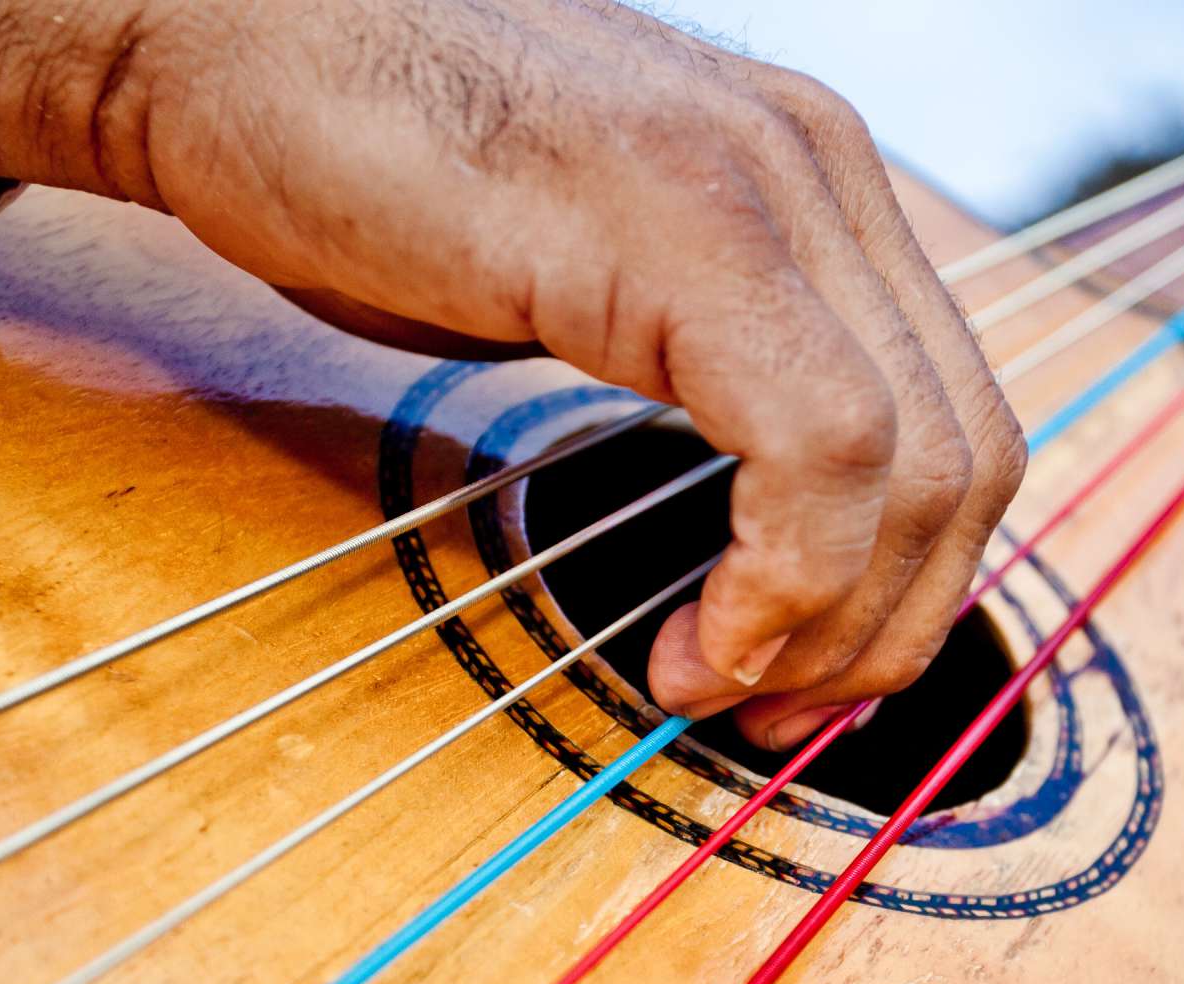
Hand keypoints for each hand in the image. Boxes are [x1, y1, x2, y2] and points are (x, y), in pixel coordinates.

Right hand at [0, 0, 1025, 747]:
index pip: (961, 424)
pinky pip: (818, 444)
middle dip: (894, 630)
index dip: (915, 590)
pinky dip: (783, 581)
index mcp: (816, 187)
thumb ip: (709, 378)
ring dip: (837, 626)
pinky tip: (702, 636)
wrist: (213, 34)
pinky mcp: (682, 221)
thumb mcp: (591, 288)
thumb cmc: (367, 169)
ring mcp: (764, 182)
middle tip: (778, 716)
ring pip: (916, 462)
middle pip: (970, 457)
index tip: (810, 684)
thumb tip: (767, 549)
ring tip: (716, 680)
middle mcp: (822, 168)